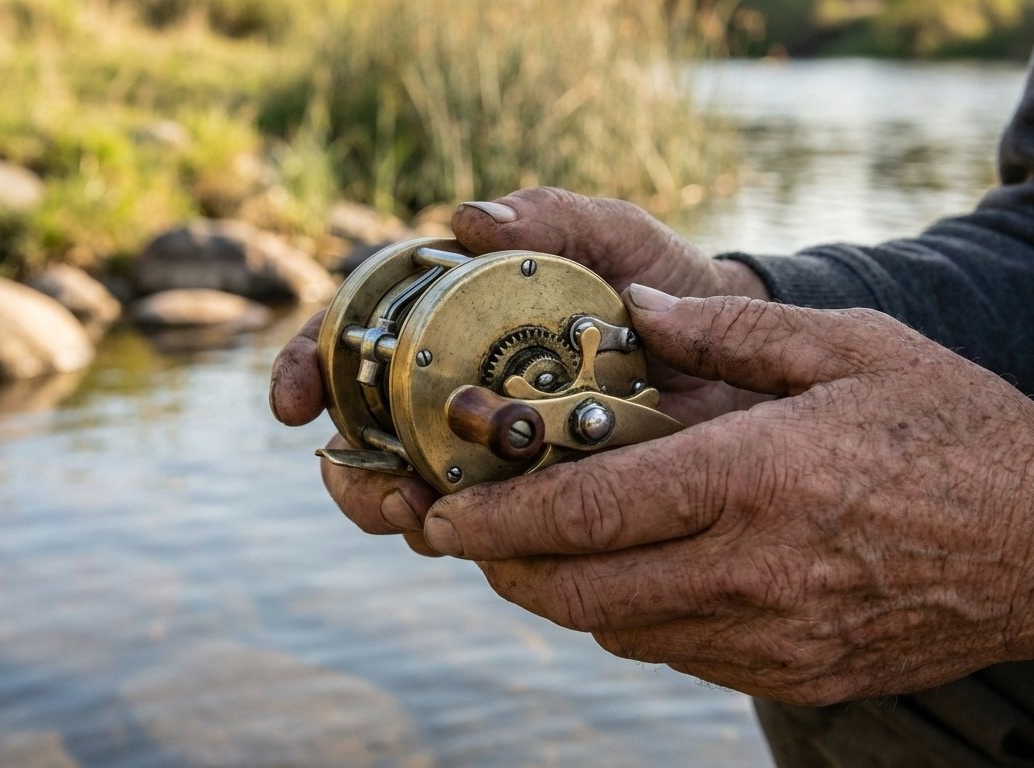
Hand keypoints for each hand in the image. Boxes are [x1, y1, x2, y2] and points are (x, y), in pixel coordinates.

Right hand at [270, 188, 770, 550]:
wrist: (741, 360)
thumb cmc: (667, 285)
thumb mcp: (618, 239)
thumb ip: (556, 218)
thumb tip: (470, 218)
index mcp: (452, 319)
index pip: (354, 338)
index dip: (307, 366)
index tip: (292, 401)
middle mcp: (455, 391)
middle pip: (364, 433)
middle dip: (349, 466)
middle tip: (373, 480)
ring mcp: (488, 453)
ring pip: (410, 493)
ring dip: (394, 510)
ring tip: (417, 513)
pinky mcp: (533, 504)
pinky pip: (483, 532)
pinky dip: (468, 538)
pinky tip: (481, 538)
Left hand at [420, 287, 1033, 703]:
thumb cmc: (959, 431)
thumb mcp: (852, 348)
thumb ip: (729, 334)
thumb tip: (635, 308)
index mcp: (756, 477)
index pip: (589, 512)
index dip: (498, 520)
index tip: (440, 517)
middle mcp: (753, 569)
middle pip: (581, 592)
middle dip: (505, 568)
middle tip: (467, 538)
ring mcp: (775, 635)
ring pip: (621, 633)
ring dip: (564, 595)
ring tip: (540, 549)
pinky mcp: (797, 673)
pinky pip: (680, 655)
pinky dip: (633, 621)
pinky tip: (634, 578)